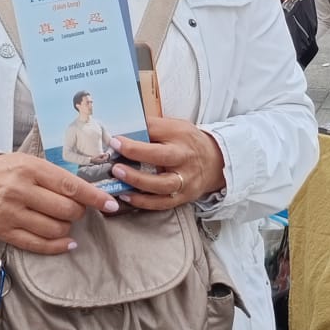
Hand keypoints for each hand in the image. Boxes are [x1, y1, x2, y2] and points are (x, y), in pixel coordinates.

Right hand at [0, 153, 120, 254]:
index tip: (110, 204)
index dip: (94, 197)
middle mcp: (20, 191)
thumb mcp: (27, 162)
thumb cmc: (2, 171)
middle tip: (76, 209)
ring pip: (55, 229)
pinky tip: (67, 242)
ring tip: (63, 221)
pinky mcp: (3, 232)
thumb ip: (54, 175)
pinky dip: (58, 246)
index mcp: (29, 169)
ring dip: (67, 228)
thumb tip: (87, 192)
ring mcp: (11, 213)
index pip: (70, 185)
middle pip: (66, 210)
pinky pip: (38, 245)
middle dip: (79, 212)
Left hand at [109, 116, 226, 212]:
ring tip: (118, 176)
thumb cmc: (187, 143)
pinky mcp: (183, 197)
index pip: (156, 131)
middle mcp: (185, 157)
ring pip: (162, 184)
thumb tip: (122, 128)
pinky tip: (126, 196)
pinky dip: (142, 201)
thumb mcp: (175, 127)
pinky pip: (161, 203)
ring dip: (137, 181)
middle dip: (136, 155)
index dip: (135, 135)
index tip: (114, 139)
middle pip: (162, 157)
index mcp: (181, 135)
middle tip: (115, 156)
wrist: (215, 162)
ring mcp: (185, 179)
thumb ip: (152, 128)